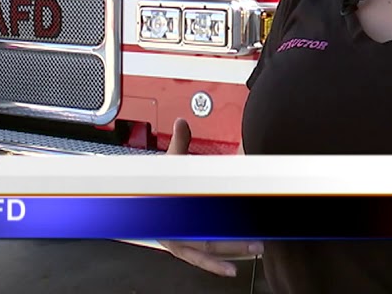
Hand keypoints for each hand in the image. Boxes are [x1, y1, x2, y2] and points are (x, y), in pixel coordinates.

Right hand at [159, 118, 262, 275]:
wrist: (133, 203)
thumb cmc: (151, 187)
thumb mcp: (166, 164)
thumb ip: (177, 143)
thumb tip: (182, 122)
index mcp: (172, 206)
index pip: (200, 211)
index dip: (221, 214)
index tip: (241, 210)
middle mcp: (174, 228)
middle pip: (208, 238)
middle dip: (234, 241)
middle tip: (258, 241)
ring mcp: (177, 241)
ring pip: (208, 250)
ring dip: (232, 251)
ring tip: (255, 249)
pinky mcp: (182, 248)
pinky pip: (200, 259)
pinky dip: (215, 265)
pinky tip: (231, 269)